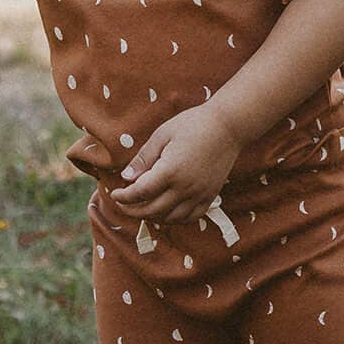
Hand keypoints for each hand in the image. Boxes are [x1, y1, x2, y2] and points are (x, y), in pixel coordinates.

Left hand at [110, 103, 243, 222]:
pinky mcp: (210, 196)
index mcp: (170, 170)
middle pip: (153, 210)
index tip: (115, 195)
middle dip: (133, 210)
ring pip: (171, 218)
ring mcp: (199, 194)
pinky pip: (190, 217)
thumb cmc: (192, 124)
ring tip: (141, 208)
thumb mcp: (162, 135)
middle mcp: (185, 187)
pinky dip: (174, 219)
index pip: (141, 193)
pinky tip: (165, 212)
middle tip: (123, 204)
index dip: (125, 197)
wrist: (228, 126)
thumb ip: (144, 159)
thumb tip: (126, 178)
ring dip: (152, 217)